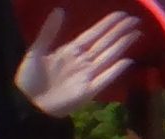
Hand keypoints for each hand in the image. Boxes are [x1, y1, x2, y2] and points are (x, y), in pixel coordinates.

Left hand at [15, 7, 140, 117]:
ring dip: (122, 45)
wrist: (28, 103)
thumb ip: (49, 31)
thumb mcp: (37, 50)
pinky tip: (127, 61)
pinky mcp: (88, 91)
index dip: (107, 24)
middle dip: (120, 31)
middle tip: (136, 20)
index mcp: (71, 50)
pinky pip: (105, 79)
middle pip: (105, 43)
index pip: (94, 34)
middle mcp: (83, 61)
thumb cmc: (30, 77)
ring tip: (136, 34)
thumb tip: (60, 10)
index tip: (122, 14)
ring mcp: (87, 76)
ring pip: (108, 57)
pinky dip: (115, 71)